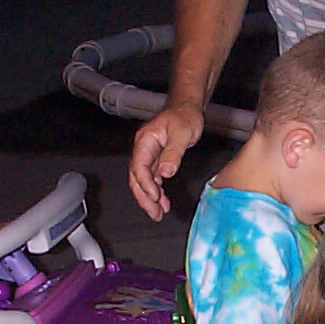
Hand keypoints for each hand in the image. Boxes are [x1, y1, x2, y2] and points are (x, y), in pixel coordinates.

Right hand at [128, 104, 205, 220]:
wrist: (187, 109)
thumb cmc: (184, 116)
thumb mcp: (182, 133)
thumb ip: (173, 153)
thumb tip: (165, 172)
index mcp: (145, 141)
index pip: (139, 166)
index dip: (145, 184)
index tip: (155, 196)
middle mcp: (144, 149)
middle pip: (137, 177)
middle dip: (144, 197)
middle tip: (154, 214)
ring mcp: (149, 155)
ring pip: (143, 181)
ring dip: (149, 198)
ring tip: (158, 214)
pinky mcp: (156, 160)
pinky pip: (152, 179)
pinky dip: (156, 192)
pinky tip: (163, 202)